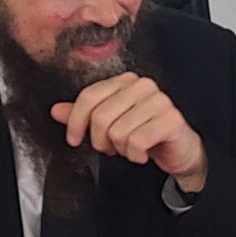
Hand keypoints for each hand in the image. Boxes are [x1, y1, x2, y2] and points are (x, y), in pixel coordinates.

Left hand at [51, 73, 209, 190]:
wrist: (179, 150)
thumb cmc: (145, 134)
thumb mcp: (110, 124)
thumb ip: (84, 116)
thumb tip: (56, 111)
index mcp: (125, 81)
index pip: (89, 96)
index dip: (76, 122)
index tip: (74, 139)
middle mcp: (142, 85)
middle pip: (100, 116)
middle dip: (101, 141)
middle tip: (112, 148)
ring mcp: (159, 100)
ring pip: (118, 132)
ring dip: (122, 149)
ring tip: (131, 148)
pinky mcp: (171, 119)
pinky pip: (137, 141)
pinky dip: (136, 154)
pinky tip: (143, 153)